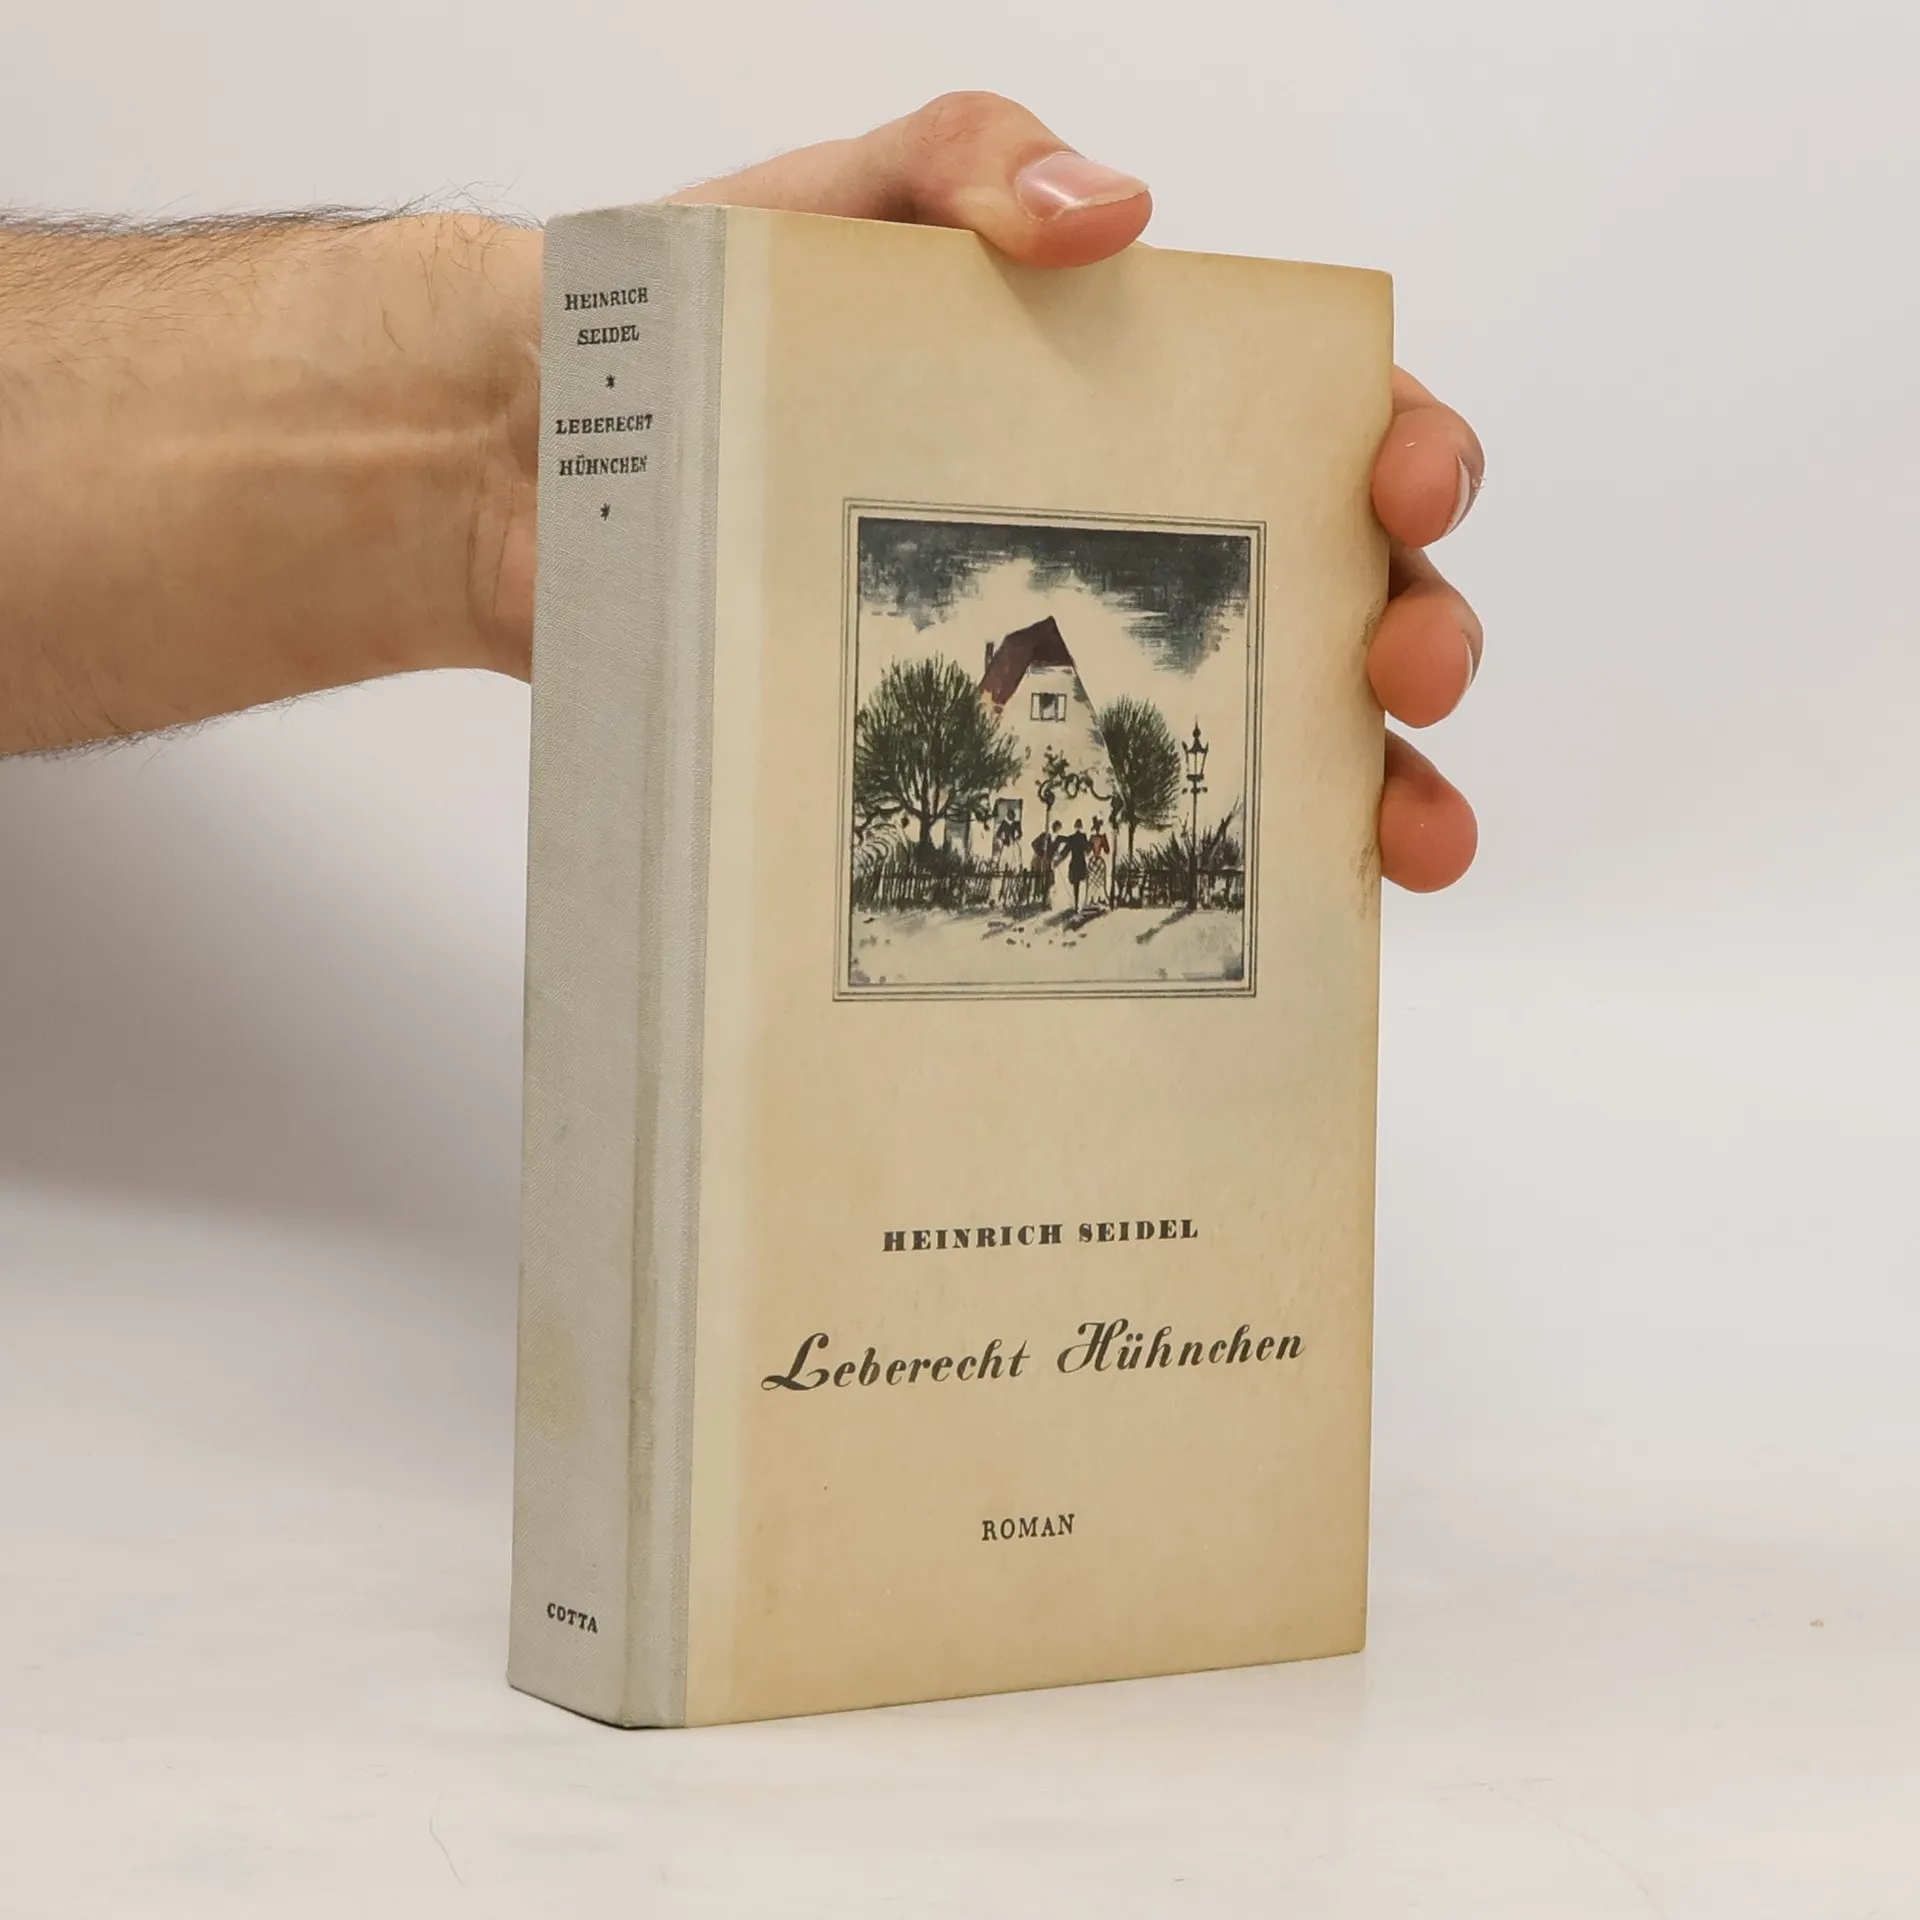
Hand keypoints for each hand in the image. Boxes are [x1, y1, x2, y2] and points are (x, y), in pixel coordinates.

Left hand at [671, 93, 1483, 892]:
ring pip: (1278, 739)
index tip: (1404, 490)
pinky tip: (1259, 914)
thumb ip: (966, 162)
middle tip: (1400, 666)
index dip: (1409, 453)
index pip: (1328, 423)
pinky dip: (1217, 871)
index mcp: (1135, 403)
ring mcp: (1070, 676)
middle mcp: (1130, 546)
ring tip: (1406, 839)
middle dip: (1416, 634)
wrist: (543, 477)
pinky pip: (1128, 830)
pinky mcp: (997, 774)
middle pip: (1341, 597)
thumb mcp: (833, 207)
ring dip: (1374, 792)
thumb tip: (1116, 216)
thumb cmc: (699, 330)